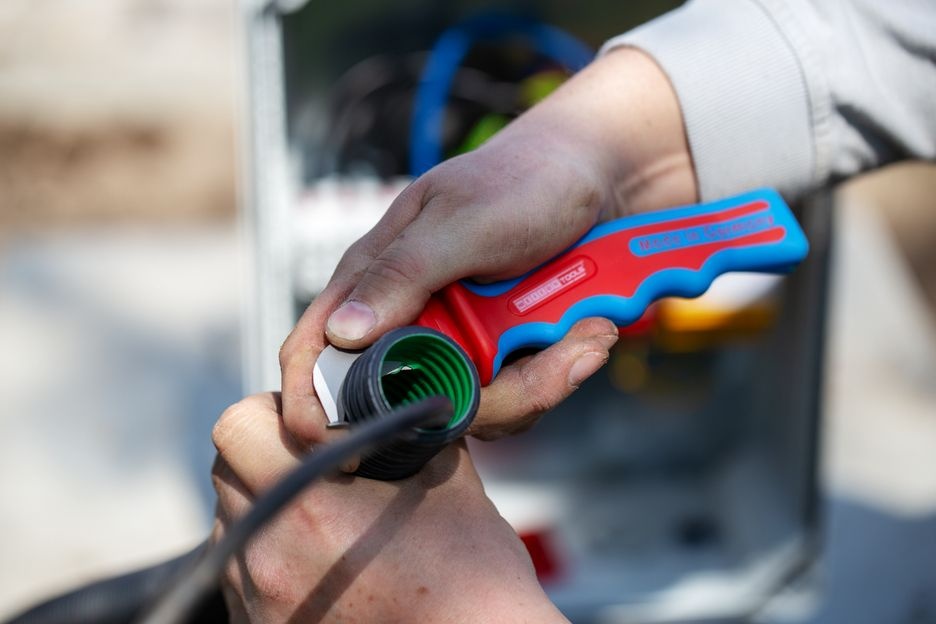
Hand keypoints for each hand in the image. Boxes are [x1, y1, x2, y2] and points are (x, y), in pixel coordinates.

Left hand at [211, 393, 568, 622]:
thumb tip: (385, 397)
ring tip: (323, 514)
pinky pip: (241, 575)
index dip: (271, 410)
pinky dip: (270, 553)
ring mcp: (260, 604)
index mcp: (309, 508)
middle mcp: (269, 559)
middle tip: (315, 457)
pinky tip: (323, 557)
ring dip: (265, 504)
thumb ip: (405, 428)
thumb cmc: (470, 581)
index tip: (309, 421)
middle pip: (225, 473)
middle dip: (264, 453)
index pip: (238, 428)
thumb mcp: (446, 481)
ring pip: (228, 523)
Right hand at [279, 48, 696, 444]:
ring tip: (587, 332)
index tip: (352, 451)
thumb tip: (343, 333)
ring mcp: (456, 340)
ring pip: (471, 407)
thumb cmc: (523, 182)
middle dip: (486, 399)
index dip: (318, 407)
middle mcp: (409, 316)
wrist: (595, 180)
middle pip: (412, 401)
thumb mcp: (462, 222)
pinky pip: (513, 396)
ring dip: (539, 381)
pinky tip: (587, 332)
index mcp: (376, 277)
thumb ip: (403, 273)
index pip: (316, 351)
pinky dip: (556, 371)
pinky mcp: (497, 355)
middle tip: (553, 364)